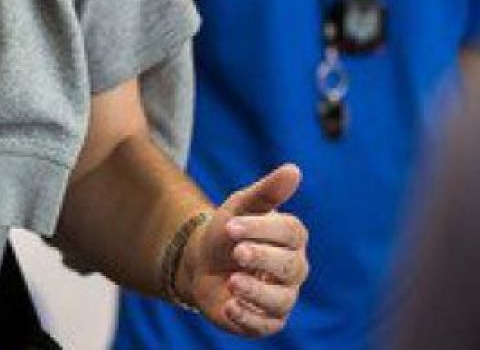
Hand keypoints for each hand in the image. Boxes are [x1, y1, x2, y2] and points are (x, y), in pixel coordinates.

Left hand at [177, 163, 308, 337]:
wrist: (202, 262)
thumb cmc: (228, 231)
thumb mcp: (240, 206)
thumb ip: (266, 191)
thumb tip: (294, 169)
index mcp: (291, 238)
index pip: (291, 232)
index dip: (263, 228)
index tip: (232, 224)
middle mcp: (293, 269)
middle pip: (290, 267)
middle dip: (263, 259)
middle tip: (237, 252)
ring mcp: (282, 297)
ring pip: (281, 300)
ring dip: (256, 292)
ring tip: (232, 282)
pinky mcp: (267, 321)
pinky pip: (266, 326)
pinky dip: (248, 318)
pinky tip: (229, 306)